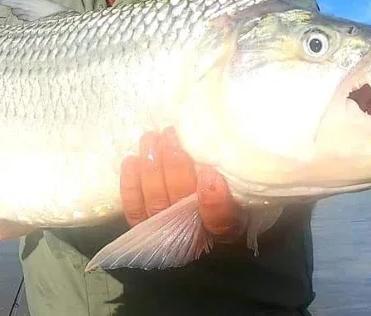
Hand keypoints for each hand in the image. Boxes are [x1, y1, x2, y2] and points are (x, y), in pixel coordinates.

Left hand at [120, 127, 243, 241]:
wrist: (200, 216)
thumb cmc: (228, 193)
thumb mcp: (239, 189)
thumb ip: (234, 175)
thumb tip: (227, 147)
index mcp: (227, 229)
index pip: (222, 223)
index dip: (215, 202)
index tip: (211, 173)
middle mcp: (196, 235)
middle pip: (182, 206)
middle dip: (175, 168)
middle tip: (171, 136)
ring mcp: (166, 233)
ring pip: (156, 203)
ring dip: (151, 168)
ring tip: (151, 138)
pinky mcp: (144, 227)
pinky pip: (135, 209)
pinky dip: (130, 184)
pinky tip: (132, 160)